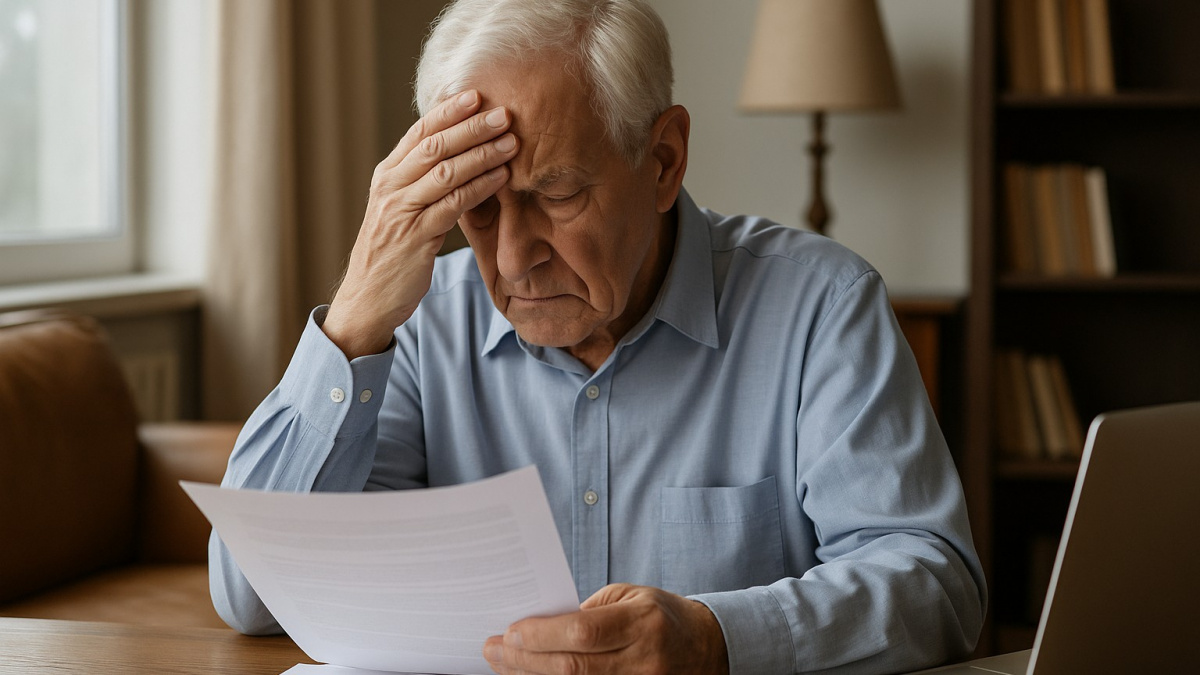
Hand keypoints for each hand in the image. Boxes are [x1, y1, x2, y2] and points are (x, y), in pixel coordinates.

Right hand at [323, 89, 518, 357]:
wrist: (367, 298)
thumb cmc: (392, 252)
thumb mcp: (402, 209)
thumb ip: (422, 182)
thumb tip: (457, 154)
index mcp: (387, 176)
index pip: (419, 133)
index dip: (448, 111)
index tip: (476, 94)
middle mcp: (390, 188)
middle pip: (434, 146)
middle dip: (471, 127)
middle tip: (504, 113)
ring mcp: (401, 211)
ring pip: (445, 172)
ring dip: (482, 155)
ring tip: (511, 143)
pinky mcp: (414, 237)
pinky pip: (452, 205)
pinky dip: (479, 188)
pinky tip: (501, 178)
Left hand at [483, 583, 728, 674]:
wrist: (709, 648)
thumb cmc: (661, 615)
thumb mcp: (630, 597)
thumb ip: (588, 611)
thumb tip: (538, 627)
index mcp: (642, 621)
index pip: (583, 632)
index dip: (542, 635)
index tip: (509, 632)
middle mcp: (643, 659)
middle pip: (572, 668)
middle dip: (525, 660)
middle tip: (492, 651)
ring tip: (503, 666)